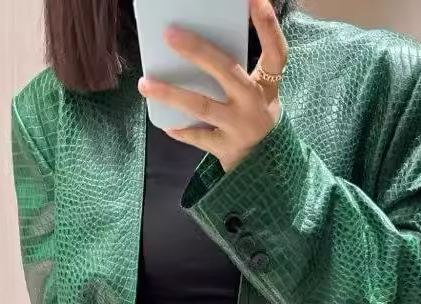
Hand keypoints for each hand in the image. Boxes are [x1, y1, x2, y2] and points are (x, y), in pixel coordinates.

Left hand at [137, 0, 288, 171]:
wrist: (263, 162)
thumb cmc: (252, 114)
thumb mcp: (255, 90)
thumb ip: (234, 68)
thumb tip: (194, 42)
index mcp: (266, 83)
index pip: (275, 51)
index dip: (267, 26)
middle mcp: (255, 103)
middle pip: (226, 71)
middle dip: (198, 51)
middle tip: (169, 34)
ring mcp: (240, 127)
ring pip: (202, 106)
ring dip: (172, 94)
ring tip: (145, 84)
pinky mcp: (226, 148)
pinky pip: (198, 137)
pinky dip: (180, 130)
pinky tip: (164, 122)